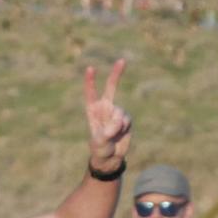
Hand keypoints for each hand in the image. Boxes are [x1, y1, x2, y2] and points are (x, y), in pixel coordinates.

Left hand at [83, 58, 131, 173]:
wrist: (111, 157)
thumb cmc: (100, 149)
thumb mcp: (99, 143)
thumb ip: (106, 132)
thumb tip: (118, 123)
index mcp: (93, 110)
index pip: (91, 93)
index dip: (90, 81)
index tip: (90, 68)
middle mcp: (105, 108)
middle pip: (111, 88)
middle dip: (117, 74)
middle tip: (122, 60)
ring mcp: (116, 112)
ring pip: (120, 113)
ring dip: (117, 126)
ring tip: (112, 135)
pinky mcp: (126, 119)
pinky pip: (127, 121)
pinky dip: (123, 128)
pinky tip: (120, 134)